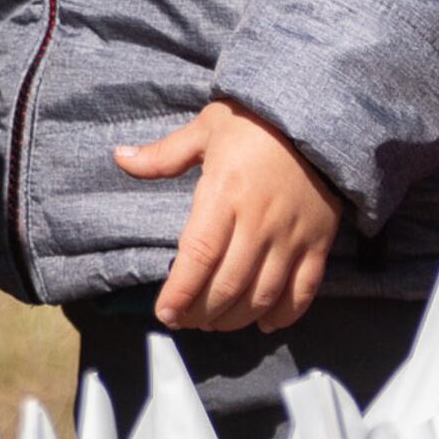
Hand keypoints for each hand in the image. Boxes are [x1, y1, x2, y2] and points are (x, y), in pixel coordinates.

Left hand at [116, 101, 346, 332]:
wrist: (318, 115)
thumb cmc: (254, 121)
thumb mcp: (205, 129)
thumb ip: (163, 155)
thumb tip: (120, 157)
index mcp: (225, 194)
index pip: (199, 256)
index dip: (182, 291)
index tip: (166, 312)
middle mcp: (259, 222)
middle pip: (228, 284)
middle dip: (202, 312)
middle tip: (185, 320)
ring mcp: (292, 236)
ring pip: (263, 294)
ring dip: (236, 318)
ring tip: (214, 323)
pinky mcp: (319, 242)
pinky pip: (303, 289)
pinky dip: (284, 314)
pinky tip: (264, 323)